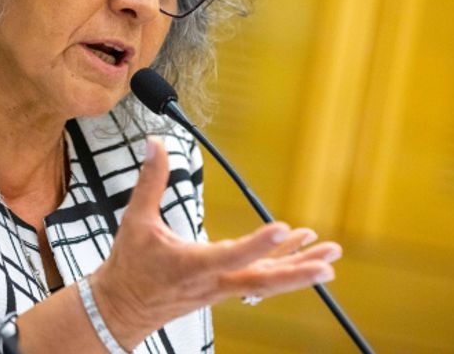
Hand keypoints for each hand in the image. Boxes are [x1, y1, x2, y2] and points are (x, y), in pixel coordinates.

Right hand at [90, 137, 341, 349]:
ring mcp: (222, 288)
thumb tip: (155, 144)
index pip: (230, 254)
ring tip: (330, 258)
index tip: (282, 227)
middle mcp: (213, 281)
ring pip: (267, 282)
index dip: (258, 243)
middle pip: (262, 280)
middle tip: (327, 262)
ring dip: (299, 270)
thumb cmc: (130, 266)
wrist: (124, 309)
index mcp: (191, 265)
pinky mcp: (225, 287)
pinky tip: (304, 252)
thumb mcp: (135, 221)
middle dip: (297, 271)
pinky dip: (283, 266)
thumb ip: (150, 181)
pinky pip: (260, 278)